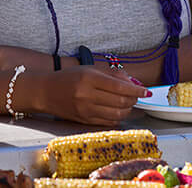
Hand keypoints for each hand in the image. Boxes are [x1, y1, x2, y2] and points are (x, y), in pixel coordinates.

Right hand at [33, 66, 149, 125]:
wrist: (45, 92)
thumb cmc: (67, 78)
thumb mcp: (89, 69)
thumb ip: (112, 74)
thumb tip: (133, 82)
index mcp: (89, 78)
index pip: (120, 86)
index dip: (136, 90)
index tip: (146, 90)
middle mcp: (87, 95)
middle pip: (121, 101)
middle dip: (134, 99)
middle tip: (137, 95)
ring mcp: (86, 110)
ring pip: (117, 114)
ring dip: (128, 109)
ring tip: (128, 103)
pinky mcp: (84, 121)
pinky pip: (109, 122)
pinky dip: (118, 117)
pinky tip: (118, 110)